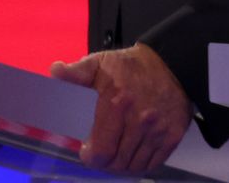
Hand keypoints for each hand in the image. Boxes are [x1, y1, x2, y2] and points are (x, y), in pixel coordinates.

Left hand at [49, 43, 190, 174]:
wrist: (171, 64)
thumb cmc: (131, 66)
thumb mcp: (99, 63)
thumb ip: (76, 72)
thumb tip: (56, 72)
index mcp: (117, 102)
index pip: (101, 149)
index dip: (91, 157)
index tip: (86, 153)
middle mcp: (139, 120)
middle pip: (117, 161)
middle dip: (104, 162)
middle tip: (99, 155)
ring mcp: (157, 130)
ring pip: (134, 165)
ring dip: (121, 164)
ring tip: (114, 155)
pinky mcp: (172, 136)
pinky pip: (153, 163)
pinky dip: (140, 164)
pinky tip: (131, 155)